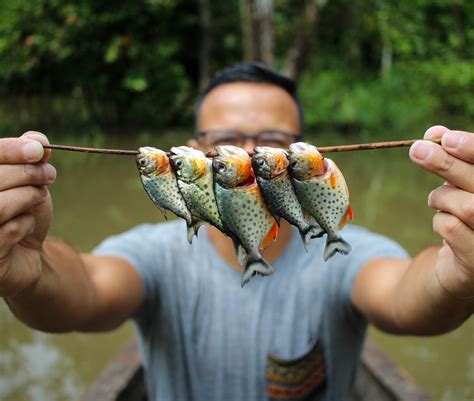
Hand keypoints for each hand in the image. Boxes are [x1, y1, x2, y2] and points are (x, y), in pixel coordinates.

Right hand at [0, 132, 54, 296]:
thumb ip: (28, 160)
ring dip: (28, 197)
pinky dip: (25, 225)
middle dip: (28, 173)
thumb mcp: (27, 182)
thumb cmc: (21, 212)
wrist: (25, 253)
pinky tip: (26, 227)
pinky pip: (6, 232)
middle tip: (49, 175)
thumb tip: (38, 140)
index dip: (10, 150)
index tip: (39, 149)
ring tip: (39, 197)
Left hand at [409, 126, 473, 300]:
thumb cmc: (467, 213)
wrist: (465, 263)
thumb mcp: (460, 182)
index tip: (446, 138)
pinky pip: (452, 229)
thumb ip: (452, 157)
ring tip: (436, 200)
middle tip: (416, 150)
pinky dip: (439, 221)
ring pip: (466, 206)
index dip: (473, 148)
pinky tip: (443, 226)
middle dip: (445, 164)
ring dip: (441, 198)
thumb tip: (434, 132)